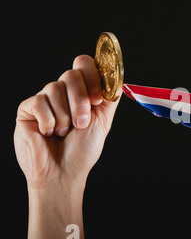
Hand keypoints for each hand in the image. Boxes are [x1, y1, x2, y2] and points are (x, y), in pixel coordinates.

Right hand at [14, 55, 120, 238]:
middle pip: (71, 74)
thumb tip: (115, 75)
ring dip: (65, 116)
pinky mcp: (27, 109)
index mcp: (82, 92)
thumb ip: (109, 96)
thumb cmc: (82, 151)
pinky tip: (49, 133)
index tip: (97, 99)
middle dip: (80, 100)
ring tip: (64, 132)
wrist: (63, 173)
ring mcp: (45, 99)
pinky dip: (49, 121)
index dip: (92, 77)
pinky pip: (39, 102)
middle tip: (81, 123)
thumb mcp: (103, 120)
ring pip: (55, 87)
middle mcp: (63, 92)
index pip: (85, 65)